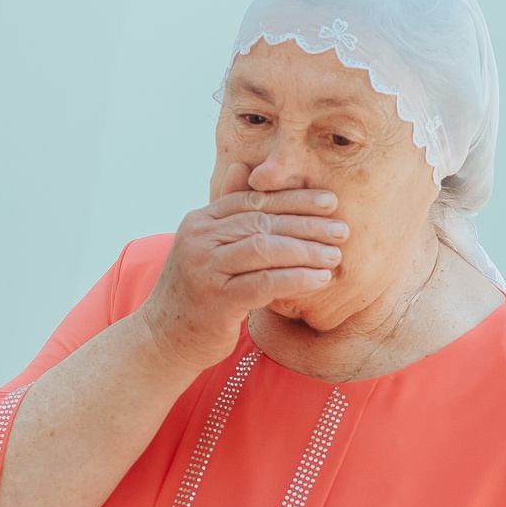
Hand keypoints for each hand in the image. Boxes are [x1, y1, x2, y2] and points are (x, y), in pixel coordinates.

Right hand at [135, 163, 346, 370]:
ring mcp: (205, 269)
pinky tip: (320, 280)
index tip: (330, 201)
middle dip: (307, 224)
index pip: (253, 200)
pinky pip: (264, 283)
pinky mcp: (216, 300)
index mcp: (199, 221)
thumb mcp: (208, 248)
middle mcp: (199, 239)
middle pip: (262, 222)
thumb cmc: (196, 294)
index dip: (294, 199)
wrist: (164, 339)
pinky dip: (296, 279)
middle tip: (342, 230)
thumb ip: (227, 211)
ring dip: (306, 251)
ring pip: (264, 249)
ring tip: (335, 255)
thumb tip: (242, 166)